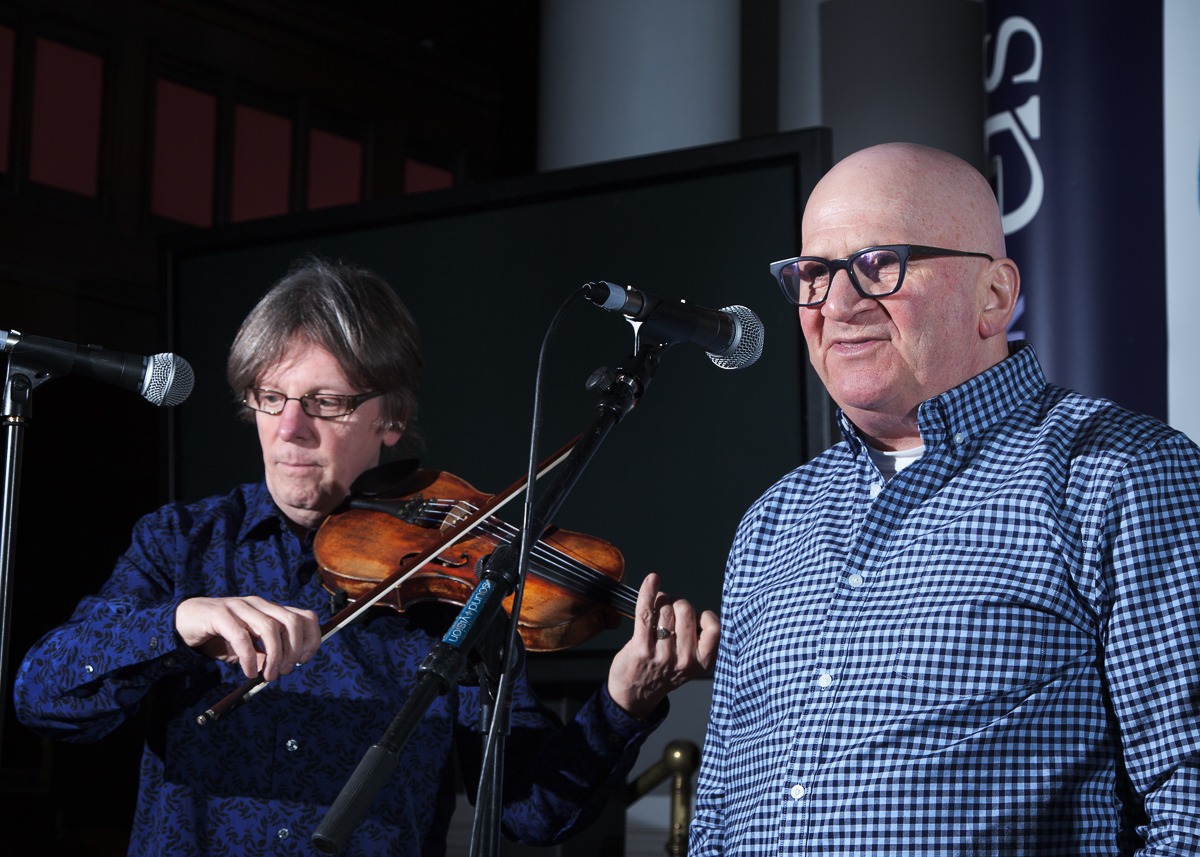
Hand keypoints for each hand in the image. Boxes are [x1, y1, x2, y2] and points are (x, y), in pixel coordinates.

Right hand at [175, 596, 320, 681]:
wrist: (182, 621)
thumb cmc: (218, 635)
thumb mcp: (247, 646)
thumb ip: (264, 653)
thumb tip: (279, 668)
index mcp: (270, 610)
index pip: (305, 617)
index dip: (311, 639)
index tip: (303, 660)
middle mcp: (259, 604)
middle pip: (292, 622)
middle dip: (293, 650)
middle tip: (284, 671)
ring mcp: (240, 606)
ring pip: (270, 627)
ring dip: (274, 656)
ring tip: (267, 675)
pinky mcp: (220, 614)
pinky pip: (241, 636)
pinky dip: (249, 657)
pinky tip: (248, 671)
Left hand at [607, 572, 719, 718]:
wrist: (635, 696)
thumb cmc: (663, 673)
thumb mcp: (690, 663)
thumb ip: (697, 640)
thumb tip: (692, 608)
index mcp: (702, 662)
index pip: (714, 627)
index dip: (704, 616)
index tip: (695, 618)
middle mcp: (684, 659)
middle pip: (686, 610)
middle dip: (677, 603)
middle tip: (669, 612)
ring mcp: (662, 654)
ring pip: (666, 609)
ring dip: (660, 602)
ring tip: (656, 611)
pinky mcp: (641, 648)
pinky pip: (646, 612)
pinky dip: (648, 592)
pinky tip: (651, 580)